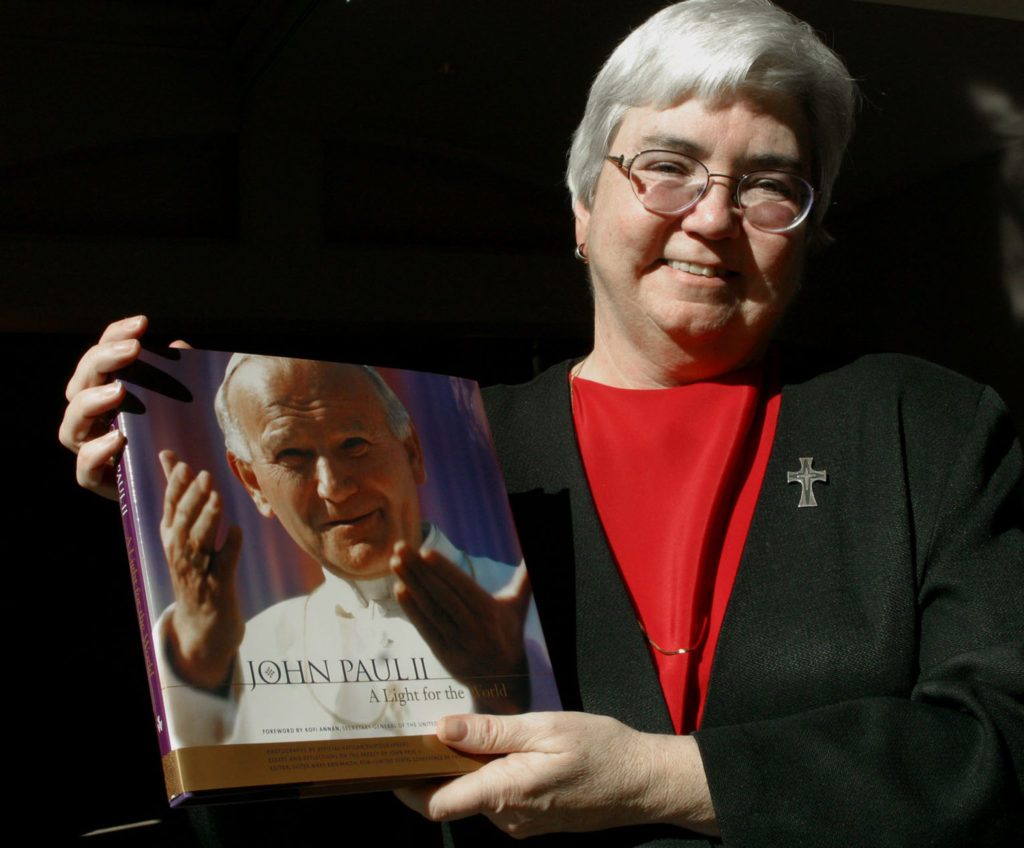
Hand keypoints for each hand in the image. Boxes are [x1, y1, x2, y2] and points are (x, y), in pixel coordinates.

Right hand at [59, 315, 189, 498]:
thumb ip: (184, 376)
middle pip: (80, 384)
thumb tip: (177, 345)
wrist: (188, 487)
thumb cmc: (186, 436)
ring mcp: (92, 449)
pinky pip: (85, 469)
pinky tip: (119, 439)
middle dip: (101, 361)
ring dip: (91, 402)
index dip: (115, 335)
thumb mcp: (190, 402)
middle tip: (132, 350)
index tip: (142, 323)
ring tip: (118, 391)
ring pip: (71, 424)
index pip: (103, 357)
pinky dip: (96, 452)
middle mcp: (94, 419)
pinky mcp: (100, 481)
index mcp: (110, 392)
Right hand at [160, 449, 243, 689]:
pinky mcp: (218, 586)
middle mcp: (180, 554)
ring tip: (217, 498)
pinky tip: (237, 532)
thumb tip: (168, 455)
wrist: (202, 623)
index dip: (175, 487)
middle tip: (204, 475)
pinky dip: (230, 548)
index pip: (170, 509)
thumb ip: (178, 492)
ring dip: (208, 520)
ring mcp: (198, 571)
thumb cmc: (194, 566)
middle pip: (183, 523)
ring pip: (200, 543)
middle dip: (192, 499)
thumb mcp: (181, 531)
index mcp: (171, 538)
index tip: (181, 464)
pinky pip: (224, 565)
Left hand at [390, 542, 531, 712]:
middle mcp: (473, 628)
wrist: (504, 679)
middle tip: (400, 547)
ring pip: (430, 609)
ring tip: (395, 562)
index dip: (444, 570)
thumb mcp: (518, 605)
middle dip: (420, 570)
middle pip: (442, 595)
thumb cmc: (509, 633)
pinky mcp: (443, 653)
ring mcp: (456, 642)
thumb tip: (531, 553)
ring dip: (411, 584)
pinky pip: (425, 628)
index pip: (463, 587)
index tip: (425, 551)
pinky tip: (399, 589)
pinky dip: (411, 609)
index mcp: (490, 612)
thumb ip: (525, 578)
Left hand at [395, 711, 718, 837]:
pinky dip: (487, 775)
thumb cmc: (600, 749)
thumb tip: (441, 731)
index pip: (434, 803)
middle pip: (450, 798)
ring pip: (474, 796)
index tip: (387, 758)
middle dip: (431, 767)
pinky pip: (497, 799)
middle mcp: (507, 819)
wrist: (644, 782)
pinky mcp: (534, 821)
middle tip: (418, 727)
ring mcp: (521, 824)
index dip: (405, 784)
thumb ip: (490, 734)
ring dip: (463, 768)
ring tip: (461, 728)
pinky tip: (498, 746)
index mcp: (505, 794)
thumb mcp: (544, 729)